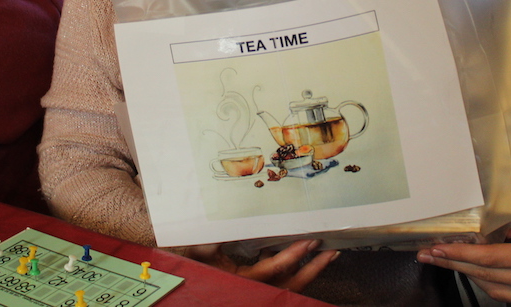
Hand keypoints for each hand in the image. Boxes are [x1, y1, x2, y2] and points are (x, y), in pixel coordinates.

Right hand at [182, 239, 338, 291]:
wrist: (181, 281)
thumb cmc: (191, 265)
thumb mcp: (202, 249)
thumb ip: (217, 236)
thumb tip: (231, 215)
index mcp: (241, 282)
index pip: (273, 270)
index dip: (293, 255)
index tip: (309, 241)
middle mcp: (252, 292)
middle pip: (291, 286)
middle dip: (313, 270)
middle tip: (330, 252)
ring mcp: (256, 294)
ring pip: (288, 288)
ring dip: (308, 272)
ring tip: (324, 255)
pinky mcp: (256, 291)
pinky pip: (279, 284)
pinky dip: (292, 271)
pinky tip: (297, 255)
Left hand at [418, 165, 510, 305]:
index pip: (491, 259)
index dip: (460, 254)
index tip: (436, 247)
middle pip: (485, 277)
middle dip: (453, 264)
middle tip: (428, 254)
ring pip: (495, 290)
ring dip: (470, 275)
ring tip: (450, 260)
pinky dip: (492, 283)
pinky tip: (483, 273)